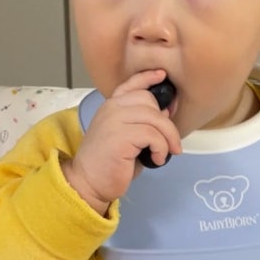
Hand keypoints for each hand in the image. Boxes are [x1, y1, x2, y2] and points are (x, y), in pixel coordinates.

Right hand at [61, 70, 180, 214]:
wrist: (88, 183)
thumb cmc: (109, 165)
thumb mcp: (129, 140)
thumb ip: (145, 124)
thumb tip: (165, 114)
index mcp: (111, 106)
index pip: (131, 84)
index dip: (148, 78)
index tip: (163, 75)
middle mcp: (111, 108)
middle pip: (150, 101)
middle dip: (166, 123)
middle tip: (171, 143)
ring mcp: (114, 120)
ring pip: (155, 118)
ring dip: (167, 138)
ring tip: (164, 154)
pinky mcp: (120, 136)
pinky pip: (152, 135)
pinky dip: (161, 148)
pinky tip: (156, 160)